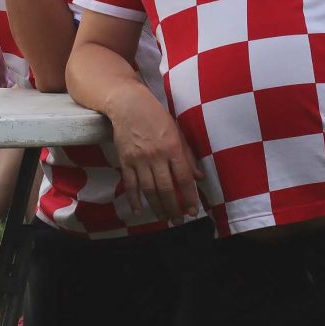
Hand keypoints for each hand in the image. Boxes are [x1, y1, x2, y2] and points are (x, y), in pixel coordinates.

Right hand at [110, 96, 202, 220]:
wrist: (128, 104)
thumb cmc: (156, 116)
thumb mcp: (177, 131)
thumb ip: (188, 155)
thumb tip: (199, 177)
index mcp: (173, 147)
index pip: (184, 177)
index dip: (190, 196)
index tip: (194, 210)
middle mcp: (157, 155)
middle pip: (167, 188)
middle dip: (174, 208)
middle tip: (179, 221)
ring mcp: (139, 159)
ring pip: (149, 190)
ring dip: (157, 207)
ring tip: (164, 219)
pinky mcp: (125, 160)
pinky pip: (130, 184)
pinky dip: (134, 199)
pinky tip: (139, 210)